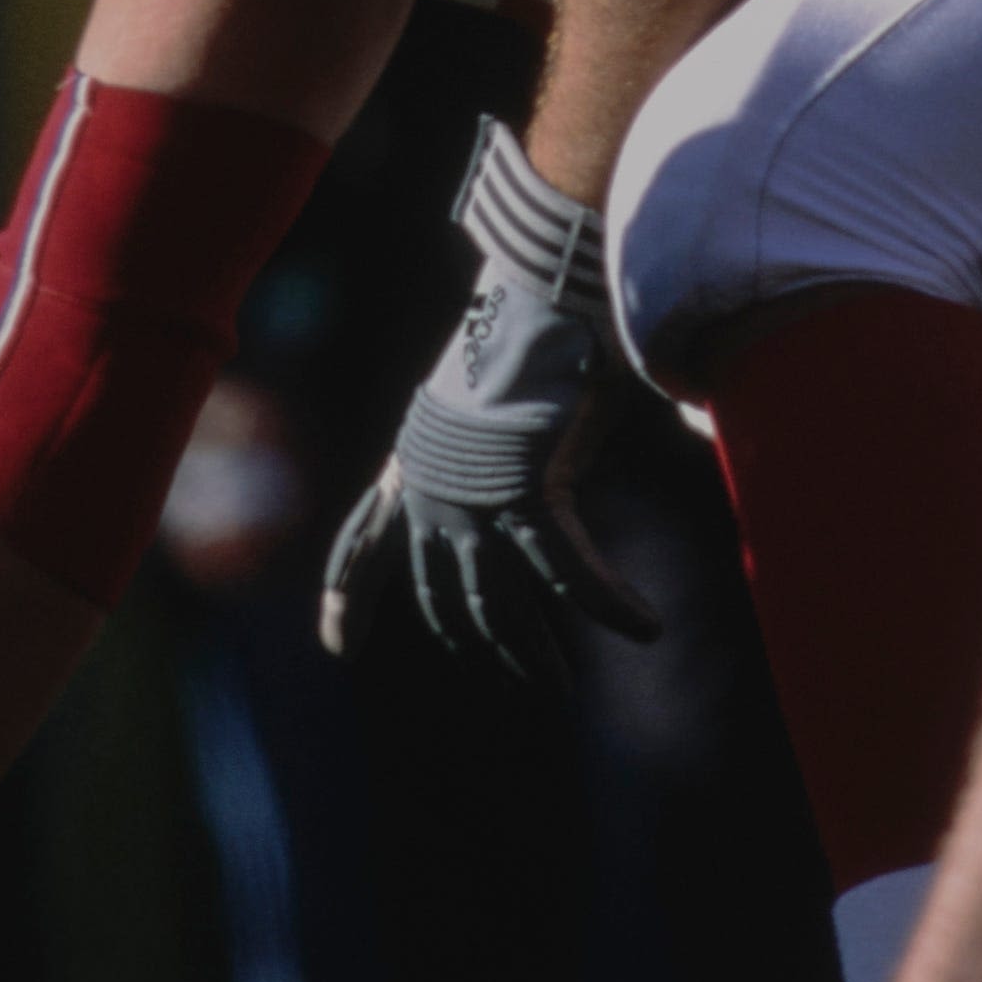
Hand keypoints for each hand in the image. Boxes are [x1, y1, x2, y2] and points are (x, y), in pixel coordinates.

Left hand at [319, 120, 659, 678]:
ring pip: (500, 604)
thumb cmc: (523, 333)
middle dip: (480, 644)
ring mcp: (475, 502)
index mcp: (411, 466)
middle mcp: (431, 494)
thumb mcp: (489, 401)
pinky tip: (644, 625)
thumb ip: (499, 440)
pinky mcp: (528, 496)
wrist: (532, 295)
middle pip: (447, 595)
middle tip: (519, 679)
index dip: (349, 596)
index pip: (364, 543)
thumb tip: (539, 438)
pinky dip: (609, 601)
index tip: (336, 647)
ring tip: (558, 686)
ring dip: (531, 653)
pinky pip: (571, 571)